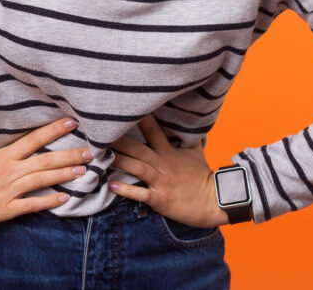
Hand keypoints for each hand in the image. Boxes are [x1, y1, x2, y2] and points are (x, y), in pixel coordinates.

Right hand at [0, 117, 91, 227]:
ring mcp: (9, 191)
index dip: (53, 130)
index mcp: (3, 155)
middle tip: (90, 152)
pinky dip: (49, 202)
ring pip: (42, 181)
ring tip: (83, 171)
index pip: (33, 139)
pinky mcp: (7, 209)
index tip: (72, 123)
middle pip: (44, 161)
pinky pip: (32, 205)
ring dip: (64, 175)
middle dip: (68, 155)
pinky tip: (65, 198)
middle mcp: (9, 171)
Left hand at [108, 114, 228, 227]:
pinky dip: (127, 190)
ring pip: (136, 167)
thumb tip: (191, 122)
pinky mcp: (161, 199)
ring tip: (97, 157)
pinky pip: (141, 194)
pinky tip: (112, 185)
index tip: (122, 110)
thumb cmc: (203, 177)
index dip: (139, 119)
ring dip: (117, 161)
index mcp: (170, 151)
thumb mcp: (197, 153)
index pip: (153, 130)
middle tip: (97, 134)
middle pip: (137, 148)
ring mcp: (162, 181)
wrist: (215, 201)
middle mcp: (163, 164)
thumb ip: (190, 138)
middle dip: (117, 141)